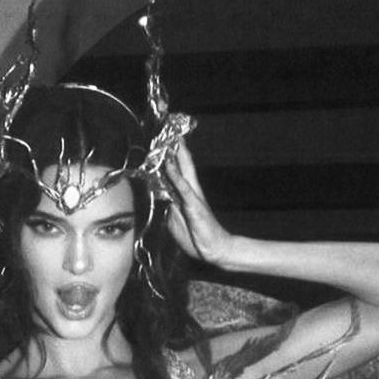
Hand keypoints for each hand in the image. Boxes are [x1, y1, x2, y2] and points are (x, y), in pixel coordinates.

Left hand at [163, 142, 234, 266]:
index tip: (163, 142)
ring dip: (177, 155)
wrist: (215, 249)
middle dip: (176, 148)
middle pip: (183, 164)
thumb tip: (163, 198)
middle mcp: (191, 191)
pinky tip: (170, 165)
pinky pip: (183, 188)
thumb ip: (170, 207)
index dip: (171, 157)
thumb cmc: (197, 237)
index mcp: (185, 195)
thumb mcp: (177, 221)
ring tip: (171, 139)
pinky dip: (176, 176)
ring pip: (183, 171)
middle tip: (170, 130)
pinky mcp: (194, 206)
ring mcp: (193, 197)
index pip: (177, 171)